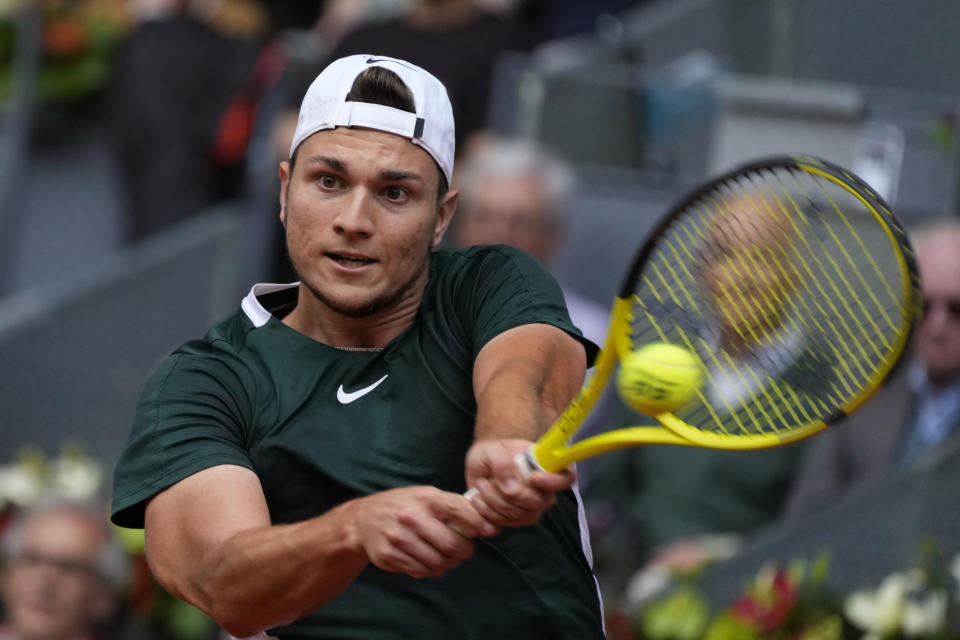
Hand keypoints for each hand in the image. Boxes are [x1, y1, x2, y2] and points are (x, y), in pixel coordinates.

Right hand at [348, 486, 497, 577]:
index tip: (487, 530)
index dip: (479, 524)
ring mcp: (398, 538)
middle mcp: (411, 517)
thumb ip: (455, 507)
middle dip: (465, 551)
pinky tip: (429, 560)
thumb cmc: (404, 506)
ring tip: (448, 557)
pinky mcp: (389, 556)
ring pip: (438, 563)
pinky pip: (421, 571)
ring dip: (449, 563)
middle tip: (465, 550)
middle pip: (452, 544)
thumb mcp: (426, 495)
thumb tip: (489, 526)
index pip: (461, 511)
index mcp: (425, 498)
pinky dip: (431, 570)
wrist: (364, 519)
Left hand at [464, 439, 574, 527]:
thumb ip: (502, 463)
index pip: (566, 478)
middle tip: (487, 481)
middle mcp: (544, 491)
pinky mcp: (514, 521)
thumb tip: (511, 486)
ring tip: (480, 485)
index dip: (553, 482)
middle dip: (509, 496)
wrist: (481, 465)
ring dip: (493, 502)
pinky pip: (503, 525)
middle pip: (539, 503)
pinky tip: (478, 499)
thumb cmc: (493, 453)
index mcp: (547, 467)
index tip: (533, 478)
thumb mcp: (493, 449)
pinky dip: (485, 514)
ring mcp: (531, 508)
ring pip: (519, 516)